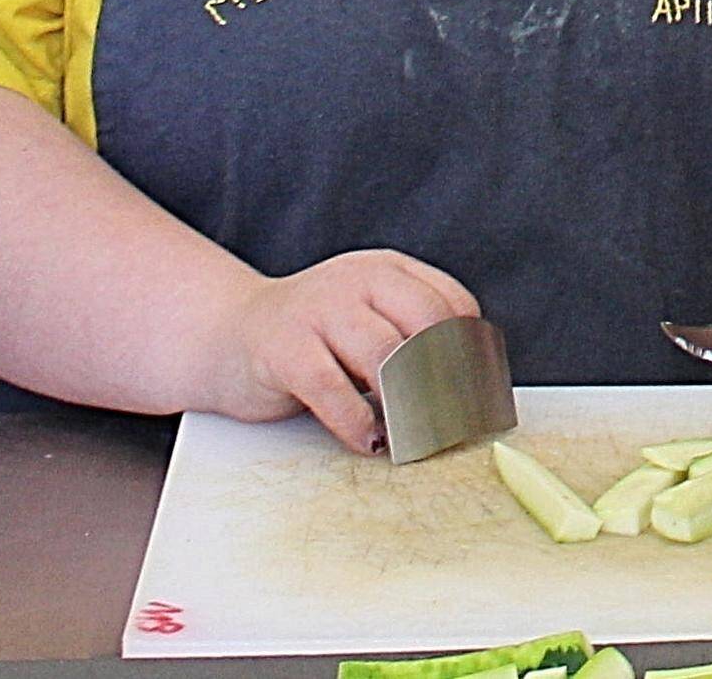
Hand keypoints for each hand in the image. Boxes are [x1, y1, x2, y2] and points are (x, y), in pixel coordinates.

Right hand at [206, 249, 478, 455]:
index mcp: (387, 271)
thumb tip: (473, 391)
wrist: (228, 336)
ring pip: (384, 357)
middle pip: (426, 327)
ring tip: (412, 436)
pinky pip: (334, 390)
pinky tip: (367, 439)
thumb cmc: (313, 341)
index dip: (474, 354)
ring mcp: (318, 310)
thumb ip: (413, 342)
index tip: (483, 395)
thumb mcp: (370, 324)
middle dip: (447, 381)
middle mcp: (357, 280)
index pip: (451, 304)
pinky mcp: (284, 347)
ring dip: (406, 407)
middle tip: (454, 424)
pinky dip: (358, 423)